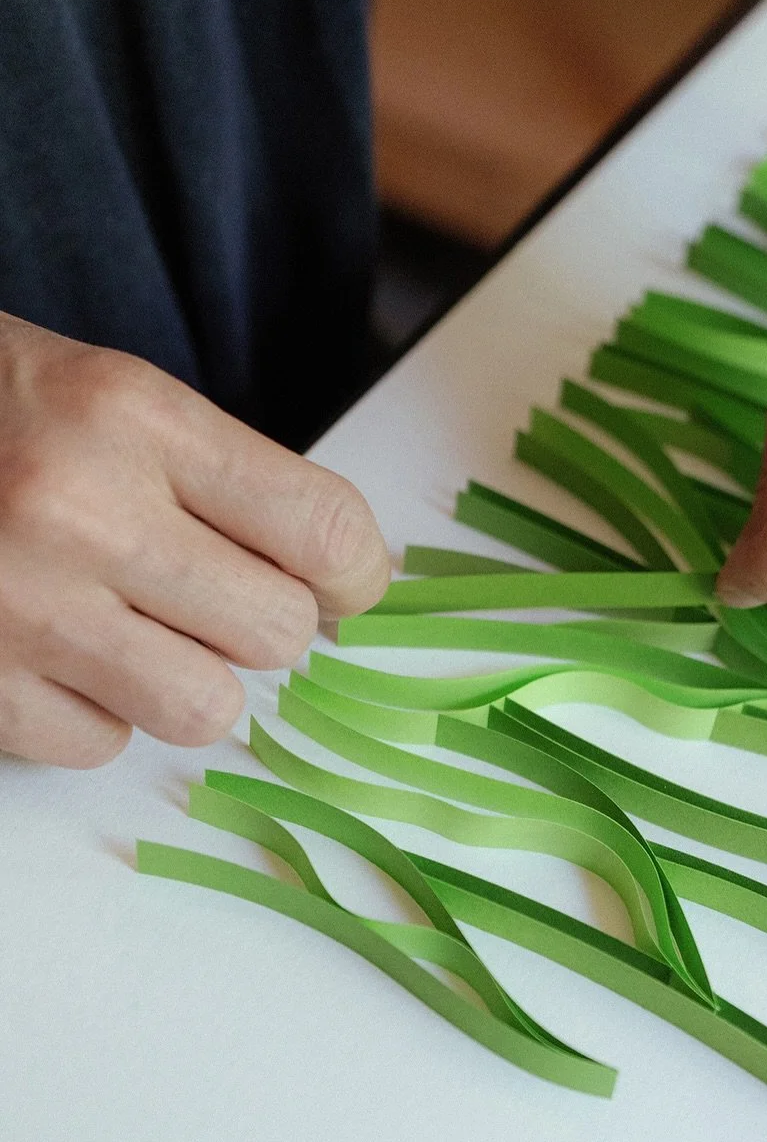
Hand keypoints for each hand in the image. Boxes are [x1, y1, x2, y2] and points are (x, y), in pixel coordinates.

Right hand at [0, 315, 390, 766]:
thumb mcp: (112, 397)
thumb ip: (226, 480)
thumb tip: (340, 582)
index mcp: (132, 416)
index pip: (322, 528)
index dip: (357, 574)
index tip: (343, 585)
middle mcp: (78, 509)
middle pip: (275, 633)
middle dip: (266, 626)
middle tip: (220, 599)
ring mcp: (17, 605)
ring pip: (202, 707)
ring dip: (188, 678)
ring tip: (136, 628)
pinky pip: (99, 744)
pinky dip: (94, 714)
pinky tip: (54, 652)